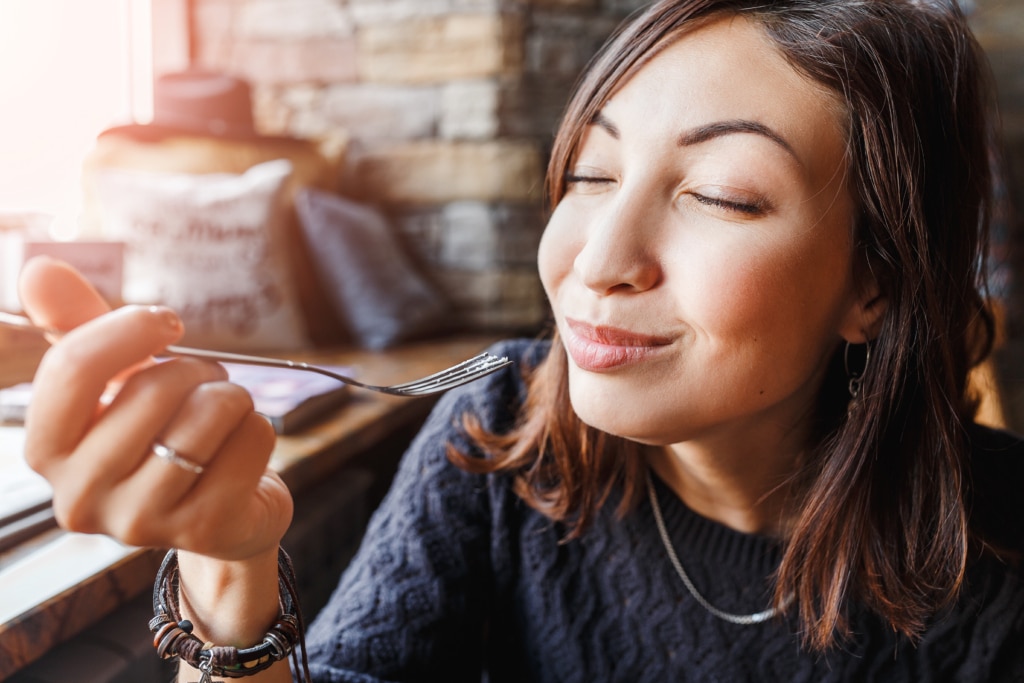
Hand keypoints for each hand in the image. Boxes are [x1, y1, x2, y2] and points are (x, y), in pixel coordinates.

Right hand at [19, 256, 293, 560]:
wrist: (222, 511)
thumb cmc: (162, 434)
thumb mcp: (118, 379)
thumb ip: (78, 324)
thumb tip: (39, 267)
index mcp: (47, 450)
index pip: (73, 369)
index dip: (130, 329)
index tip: (169, 323)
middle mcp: (80, 495)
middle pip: (153, 390)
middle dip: (195, 370)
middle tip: (203, 384)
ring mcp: (140, 520)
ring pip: (210, 413)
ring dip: (232, 397)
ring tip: (222, 417)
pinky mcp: (202, 529)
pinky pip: (252, 439)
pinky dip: (258, 429)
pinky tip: (241, 452)